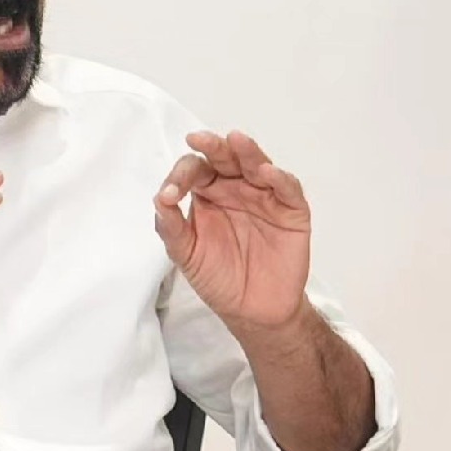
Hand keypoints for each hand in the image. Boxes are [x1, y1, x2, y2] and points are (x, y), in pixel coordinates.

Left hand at [153, 131, 311, 330]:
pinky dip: (279, 179)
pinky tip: (267, 173)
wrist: (253, 311)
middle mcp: (235, 187)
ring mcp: (265, 196)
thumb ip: (171, 227)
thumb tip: (158, 198)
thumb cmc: (218, 277)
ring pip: (257, 165)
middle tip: (199, 139)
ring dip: (247, 151)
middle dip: (213, 146)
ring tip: (235, 140)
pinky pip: (287, 189)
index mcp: (208, 192)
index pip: (194, 170)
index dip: (180, 176)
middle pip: (225, 158)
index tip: (169, 194)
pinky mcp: (291, 211)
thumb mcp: (186, 254)